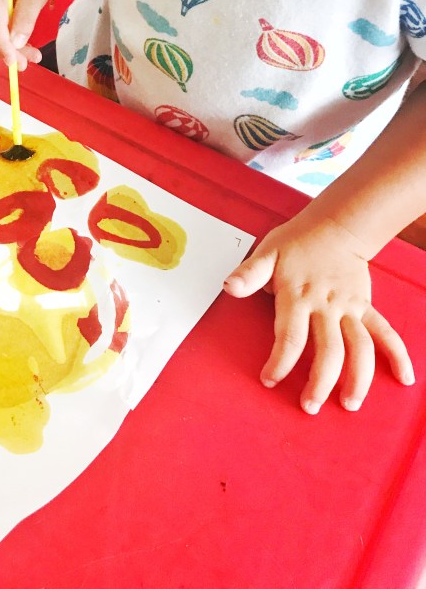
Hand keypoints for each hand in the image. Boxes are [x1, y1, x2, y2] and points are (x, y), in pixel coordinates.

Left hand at [223, 212, 414, 413]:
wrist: (335, 226)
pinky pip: (384, 332)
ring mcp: (349, 308)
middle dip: (320, 383)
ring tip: (350, 404)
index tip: (270, 380)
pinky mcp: (365, 307)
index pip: (289, 337)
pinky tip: (403, 378)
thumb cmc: (297, 242)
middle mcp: (325, 306)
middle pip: (328, 351)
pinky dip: (397, 355)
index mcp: (297, 296)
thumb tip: (229, 286)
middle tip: (310, 406)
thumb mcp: (267, 253)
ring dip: (358, 378)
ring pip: (359, 347)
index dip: (279, 363)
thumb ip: (249, 274)